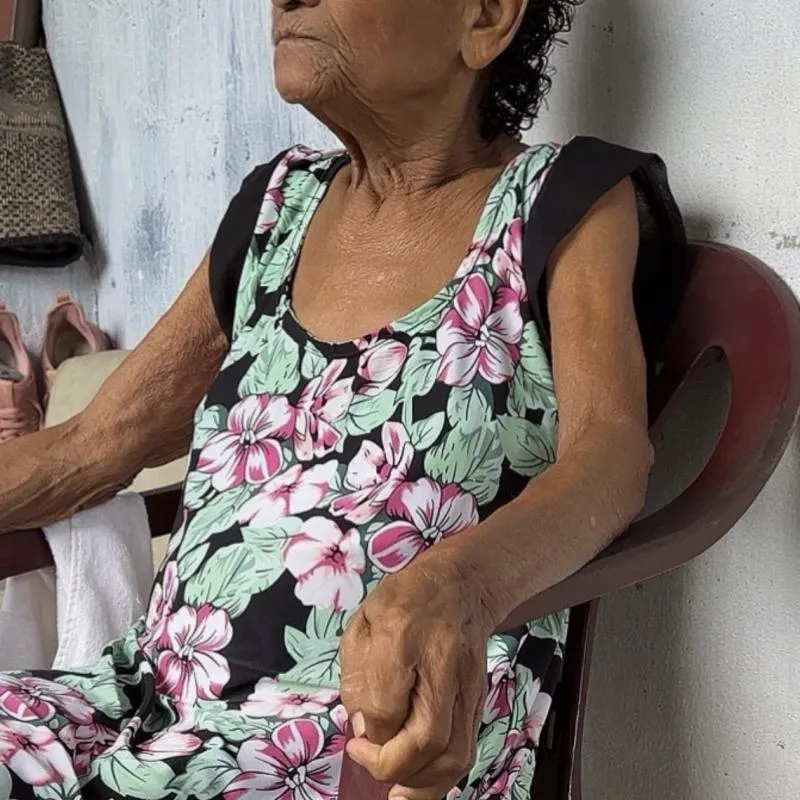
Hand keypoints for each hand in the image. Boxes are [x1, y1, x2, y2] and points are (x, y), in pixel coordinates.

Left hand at [340, 544, 496, 799]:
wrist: (461, 585)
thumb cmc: (406, 599)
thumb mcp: (363, 621)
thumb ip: (355, 674)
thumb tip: (361, 726)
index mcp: (401, 634)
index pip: (387, 706)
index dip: (367, 731)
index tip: (356, 730)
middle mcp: (440, 663)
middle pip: (426, 739)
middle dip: (390, 766)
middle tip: (368, 757)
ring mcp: (466, 684)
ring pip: (452, 755)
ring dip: (419, 783)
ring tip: (392, 786)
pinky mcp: (478, 700)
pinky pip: (465, 752)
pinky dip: (441, 778)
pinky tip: (417, 781)